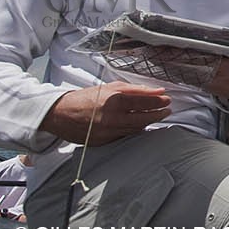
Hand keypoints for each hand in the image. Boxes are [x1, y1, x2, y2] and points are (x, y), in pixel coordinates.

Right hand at [39, 81, 171, 145]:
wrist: (61, 114)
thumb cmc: (87, 98)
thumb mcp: (111, 87)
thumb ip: (136, 89)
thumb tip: (158, 90)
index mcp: (113, 100)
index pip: (143, 101)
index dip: (158, 101)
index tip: (167, 99)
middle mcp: (111, 117)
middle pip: (143, 117)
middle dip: (158, 113)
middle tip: (167, 109)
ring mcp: (107, 131)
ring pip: (136, 128)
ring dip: (149, 122)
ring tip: (157, 116)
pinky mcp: (103, 141)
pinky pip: (125, 136)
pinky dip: (135, 130)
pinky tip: (141, 124)